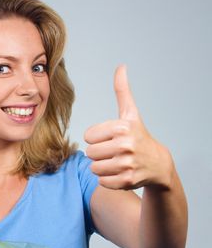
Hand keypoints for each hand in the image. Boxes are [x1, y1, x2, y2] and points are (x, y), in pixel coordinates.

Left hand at [84, 65, 171, 189]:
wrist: (158, 163)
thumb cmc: (139, 135)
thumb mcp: (130, 113)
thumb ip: (122, 91)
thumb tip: (121, 66)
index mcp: (122, 127)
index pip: (88, 136)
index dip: (97, 138)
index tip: (110, 138)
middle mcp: (125, 145)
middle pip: (90, 153)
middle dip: (98, 153)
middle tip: (113, 151)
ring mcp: (127, 164)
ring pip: (94, 168)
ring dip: (102, 166)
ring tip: (116, 162)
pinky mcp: (127, 181)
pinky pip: (102, 181)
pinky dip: (108, 179)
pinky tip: (120, 172)